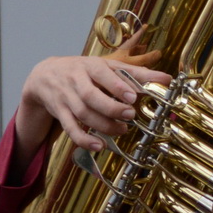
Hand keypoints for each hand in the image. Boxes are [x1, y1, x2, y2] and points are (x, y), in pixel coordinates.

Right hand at [11, 34, 169, 166]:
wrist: (44, 75)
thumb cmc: (84, 71)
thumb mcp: (107, 66)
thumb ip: (136, 73)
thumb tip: (167, 79)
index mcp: (90, 67)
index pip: (102, 75)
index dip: (117, 86)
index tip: (132, 97)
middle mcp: (76, 82)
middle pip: (90, 96)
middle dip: (111, 108)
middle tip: (130, 115)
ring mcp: (66, 99)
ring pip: (82, 114)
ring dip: (103, 125)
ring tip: (122, 130)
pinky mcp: (60, 114)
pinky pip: (70, 129)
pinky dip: (84, 139)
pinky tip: (99, 145)